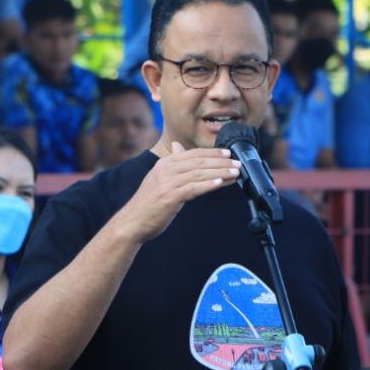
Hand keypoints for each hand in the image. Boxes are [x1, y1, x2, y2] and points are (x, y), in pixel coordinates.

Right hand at [113, 142, 239, 243]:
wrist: (132, 222)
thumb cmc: (148, 203)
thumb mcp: (158, 178)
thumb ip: (172, 164)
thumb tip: (179, 147)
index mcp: (164, 163)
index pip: (193, 153)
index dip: (212, 153)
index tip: (228, 154)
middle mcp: (165, 170)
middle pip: (199, 161)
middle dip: (221, 162)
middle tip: (238, 163)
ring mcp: (167, 183)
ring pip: (199, 173)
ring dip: (220, 172)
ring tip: (235, 173)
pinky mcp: (170, 197)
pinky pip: (194, 188)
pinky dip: (209, 184)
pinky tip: (221, 183)